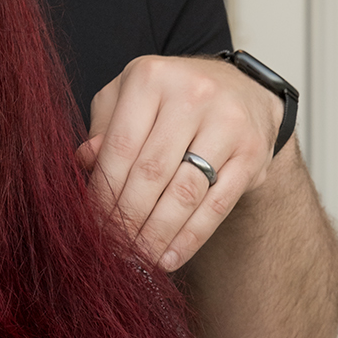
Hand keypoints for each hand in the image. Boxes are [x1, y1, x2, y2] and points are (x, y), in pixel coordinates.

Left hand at [79, 55, 282, 270]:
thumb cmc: (171, 100)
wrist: (241, 90)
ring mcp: (228, 123)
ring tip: (137, 260)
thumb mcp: (129, 98)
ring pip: (185, 193)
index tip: (91, 224)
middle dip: (127, 219)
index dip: (104, 192)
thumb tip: (84, 163)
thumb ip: (104, 129)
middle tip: (112, 249)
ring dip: (156, 234)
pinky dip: (190, 238)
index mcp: (151, 77)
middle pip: (151, 172)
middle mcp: (193, 94)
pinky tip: (169, 258)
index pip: (121, 146)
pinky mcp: (253, 153)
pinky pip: (217, 205)